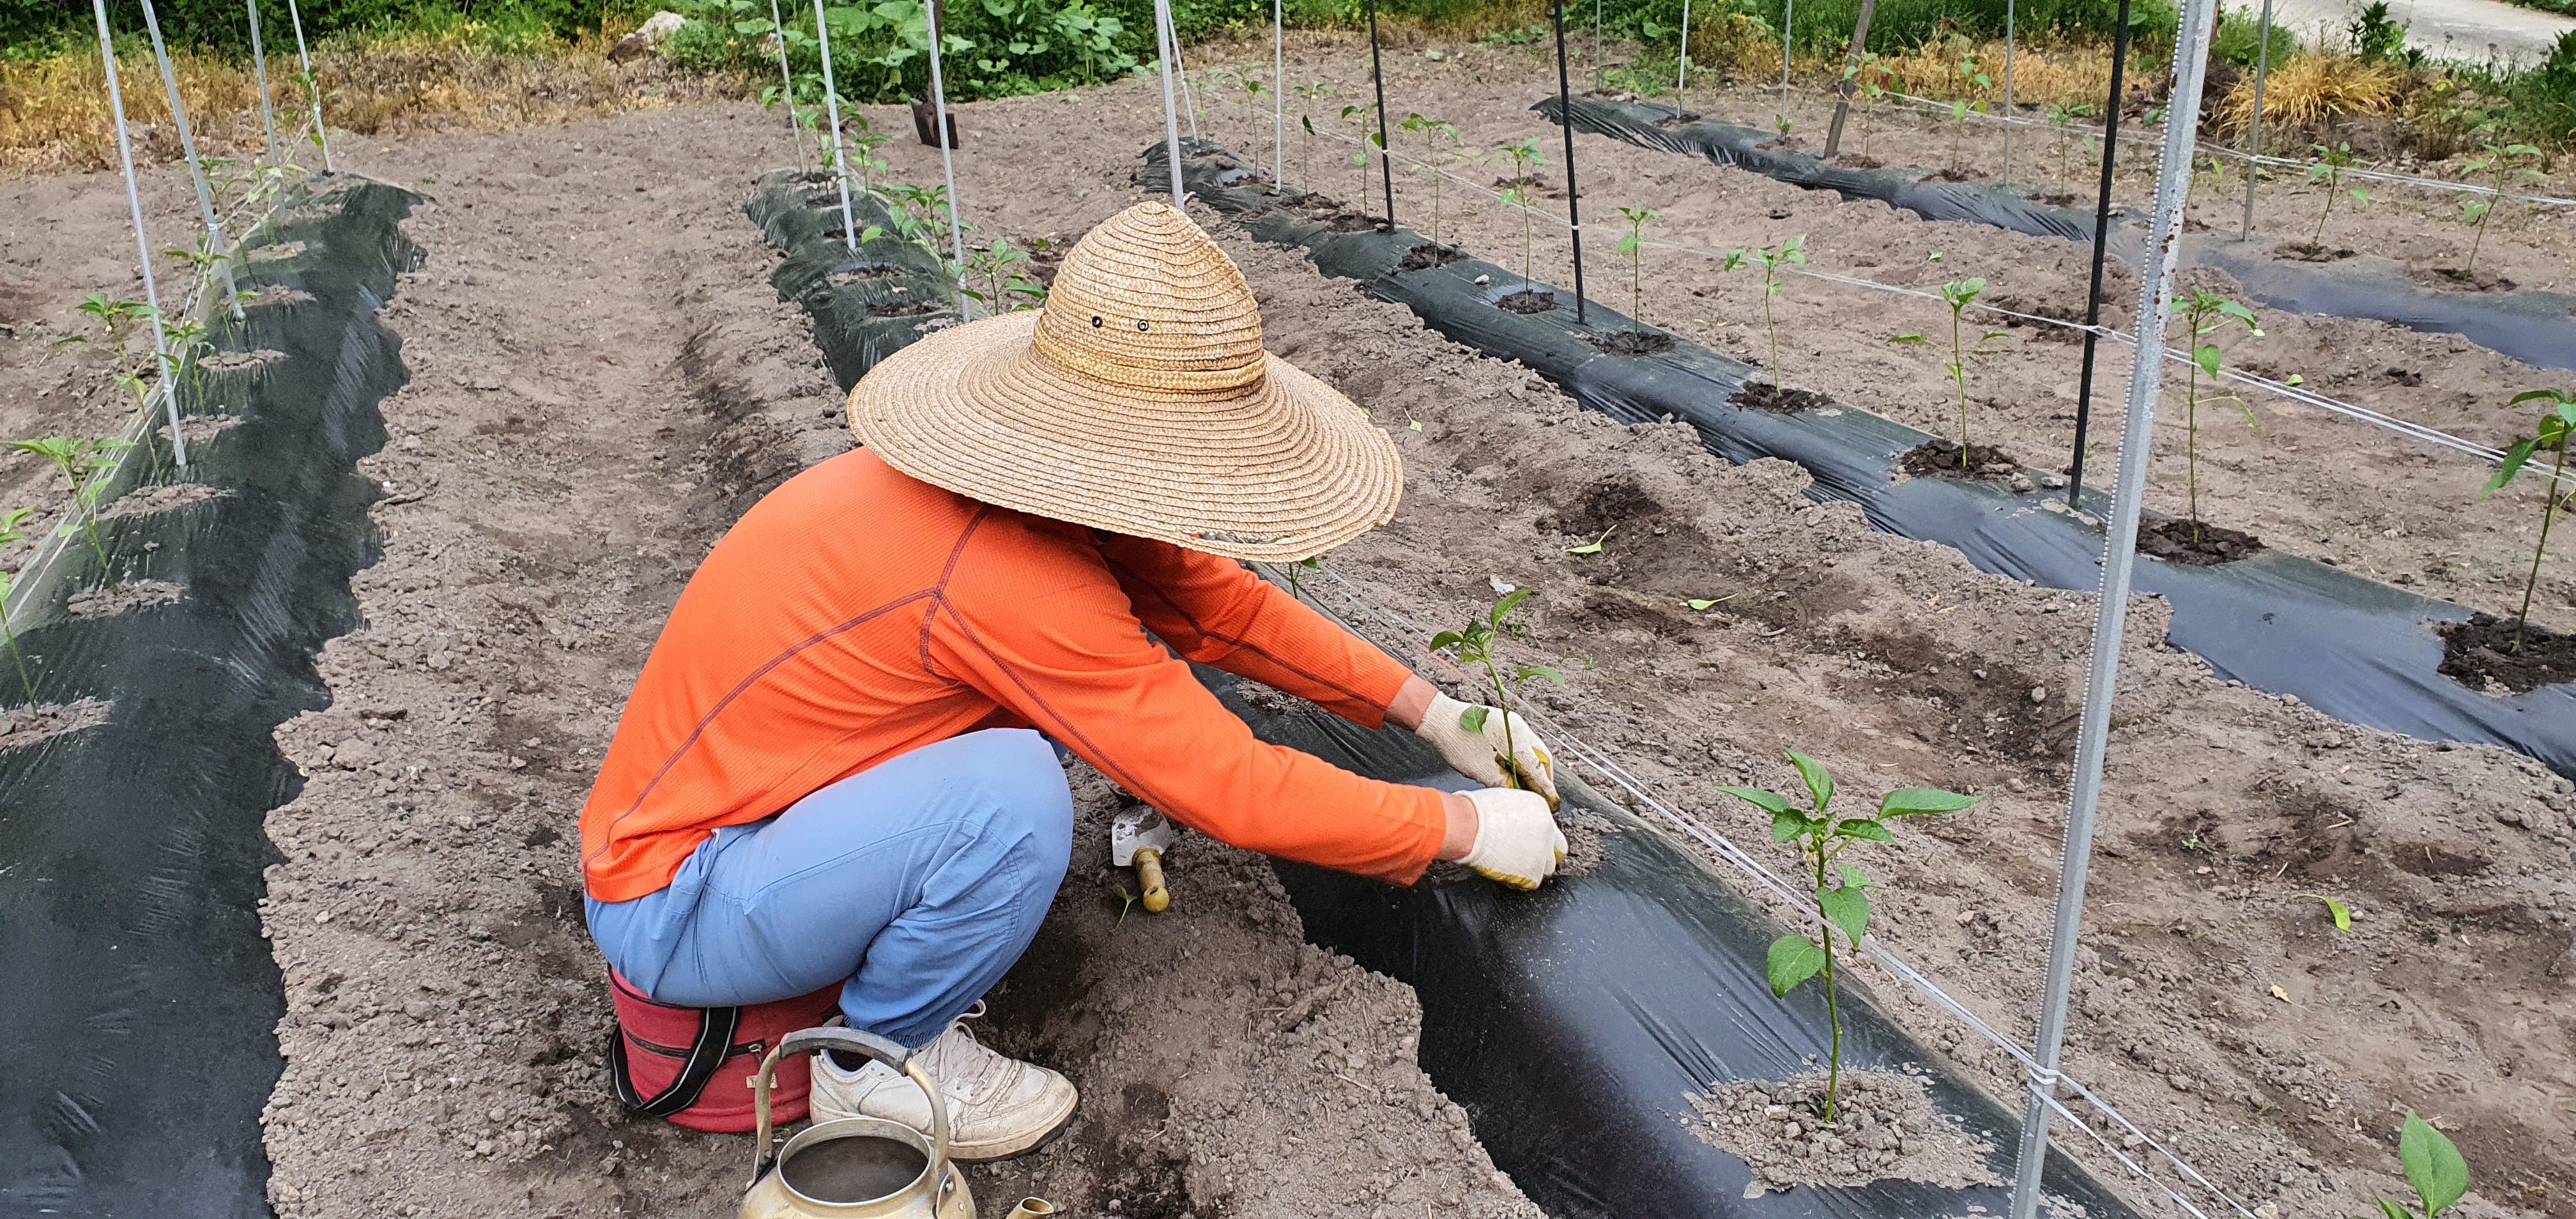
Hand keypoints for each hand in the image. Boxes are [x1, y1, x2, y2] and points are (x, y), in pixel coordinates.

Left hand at [1413, 692, 1559, 806]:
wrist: (1440, 719)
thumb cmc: (1457, 743)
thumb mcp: (1482, 771)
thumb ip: (1505, 784)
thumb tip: (1521, 796)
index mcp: (1518, 740)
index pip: (1539, 769)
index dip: (1546, 789)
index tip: (1551, 804)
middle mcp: (1521, 728)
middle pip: (1543, 758)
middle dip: (1545, 778)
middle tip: (1544, 796)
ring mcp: (1514, 724)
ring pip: (1535, 749)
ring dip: (1536, 768)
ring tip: (1531, 785)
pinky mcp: (1506, 723)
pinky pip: (1525, 743)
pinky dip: (1526, 758)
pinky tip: (1518, 769)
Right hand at [1456, 788, 1565, 889]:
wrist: (1467, 827)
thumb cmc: (1475, 812)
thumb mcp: (1505, 800)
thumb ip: (1518, 814)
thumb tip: (1515, 823)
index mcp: (1540, 808)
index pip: (1549, 828)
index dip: (1537, 837)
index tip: (1525, 842)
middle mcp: (1548, 829)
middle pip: (1557, 849)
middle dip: (1545, 854)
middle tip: (1526, 857)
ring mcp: (1542, 852)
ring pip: (1547, 867)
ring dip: (1533, 868)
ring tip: (1512, 865)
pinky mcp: (1533, 872)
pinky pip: (1533, 882)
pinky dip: (1520, 880)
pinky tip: (1505, 873)